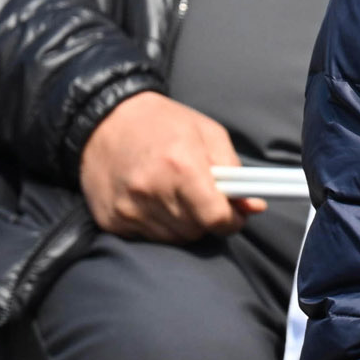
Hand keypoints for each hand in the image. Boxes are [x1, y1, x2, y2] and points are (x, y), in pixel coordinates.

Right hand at [78, 92, 262, 240]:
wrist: (105, 120)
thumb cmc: (164, 123)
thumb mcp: (208, 134)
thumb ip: (234, 171)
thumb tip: (253, 205)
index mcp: (182, 167)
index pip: (214, 217)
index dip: (231, 221)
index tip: (235, 216)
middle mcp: (152, 191)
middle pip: (195, 231)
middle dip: (207, 220)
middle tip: (204, 199)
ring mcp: (128, 208)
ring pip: (173, 238)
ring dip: (183, 224)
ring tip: (177, 196)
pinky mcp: (111, 219)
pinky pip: (147, 237)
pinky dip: (158, 225)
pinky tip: (154, 200)